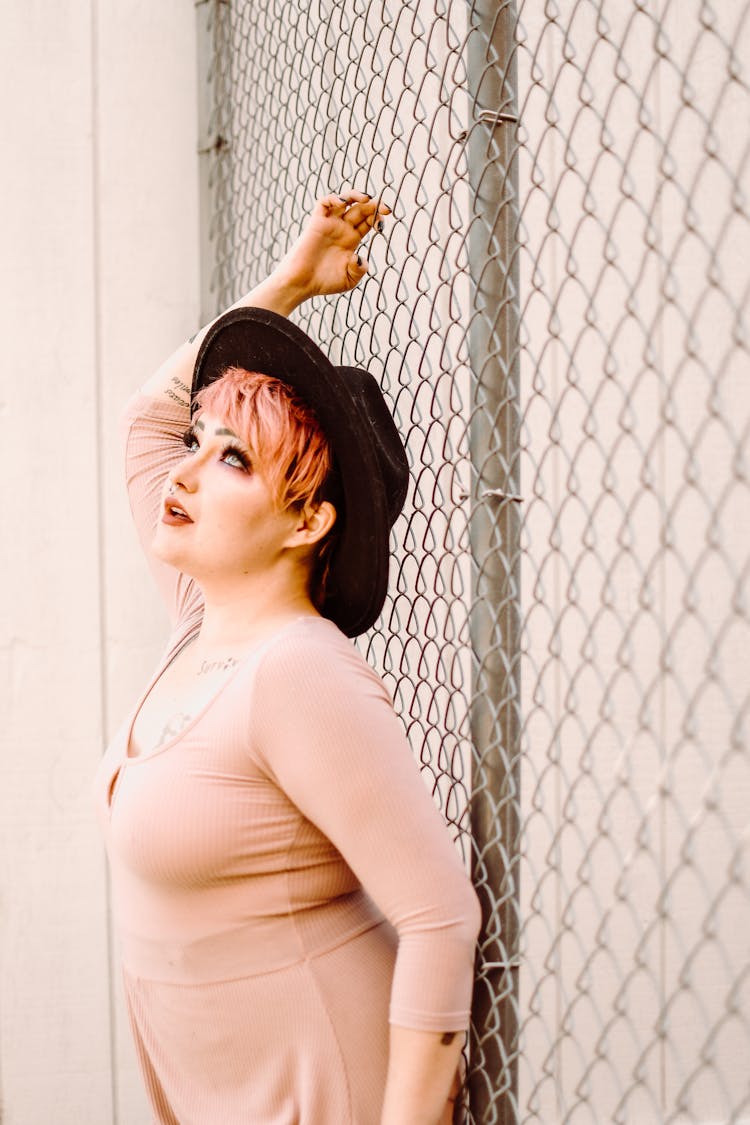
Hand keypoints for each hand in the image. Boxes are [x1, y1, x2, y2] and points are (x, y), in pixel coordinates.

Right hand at [275, 191, 389, 299]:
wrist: (302, 283)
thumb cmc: (324, 283)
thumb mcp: (349, 280)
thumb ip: (360, 269)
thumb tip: (359, 257)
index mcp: (351, 240)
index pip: (368, 221)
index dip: (378, 218)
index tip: (382, 224)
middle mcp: (342, 229)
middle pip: (361, 209)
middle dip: (374, 205)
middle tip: (386, 209)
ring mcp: (330, 224)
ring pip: (345, 200)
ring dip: (357, 195)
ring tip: (367, 199)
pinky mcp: (316, 223)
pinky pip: (324, 203)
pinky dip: (334, 198)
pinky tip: (343, 203)